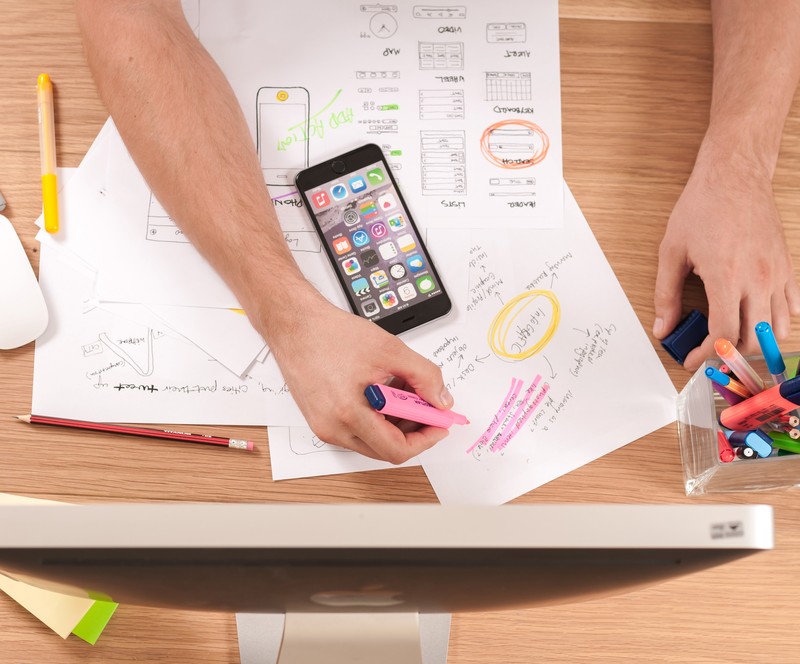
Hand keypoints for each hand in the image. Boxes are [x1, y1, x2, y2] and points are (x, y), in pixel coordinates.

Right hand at [264, 288, 452, 463]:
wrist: (294, 324)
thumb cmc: (329, 334)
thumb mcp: (390, 349)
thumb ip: (424, 376)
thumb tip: (441, 400)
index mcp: (348, 414)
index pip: (396, 450)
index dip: (425, 439)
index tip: (439, 424)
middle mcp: (333, 428)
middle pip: (385, 449)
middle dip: (412, 430)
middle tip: (426, 406)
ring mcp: (324, 426)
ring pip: (371, 440)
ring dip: (395, 423)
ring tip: (403, 390)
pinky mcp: (320, 420)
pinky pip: (356, 430)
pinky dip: (377, 417)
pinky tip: (384, 391)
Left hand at [653, 141, 799, 370]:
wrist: (734, 176)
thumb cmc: (702, 208)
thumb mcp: (672, 252)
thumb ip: (667, 295)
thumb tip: (663, 327)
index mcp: (726, 277)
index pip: (723, 334)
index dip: (706, 355)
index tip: (692, 359)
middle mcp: (757, 279)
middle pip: (752, 339)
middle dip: (729, 355)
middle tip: (709, 353)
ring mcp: (777, 274)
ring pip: (777, 328)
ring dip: (755, 342)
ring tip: (732, 340)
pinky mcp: (787, 266)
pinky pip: (792, 307)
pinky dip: (778, 322)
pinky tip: (758, 321)